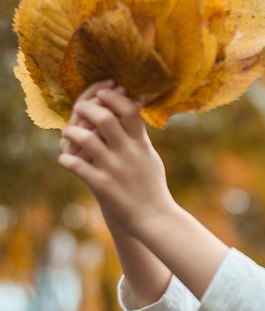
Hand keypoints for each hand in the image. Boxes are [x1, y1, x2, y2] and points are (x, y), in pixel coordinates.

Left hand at [58, 82, 176, 236]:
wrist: (154, 218)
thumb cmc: (151, 185)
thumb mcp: (149, 156)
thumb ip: (138, 135)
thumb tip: (131, 110)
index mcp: (140, 144)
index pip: (128, 110)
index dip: (112, 97)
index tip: (102, 92)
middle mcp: (127, 153)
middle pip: (103, 118)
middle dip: (86, 108)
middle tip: (78, 109)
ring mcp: (113, 169)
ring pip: (84, 138)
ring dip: (70, 132)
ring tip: (68, 134)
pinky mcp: (102, 186)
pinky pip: (76, 165)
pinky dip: (66, 159)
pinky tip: (66, 160)